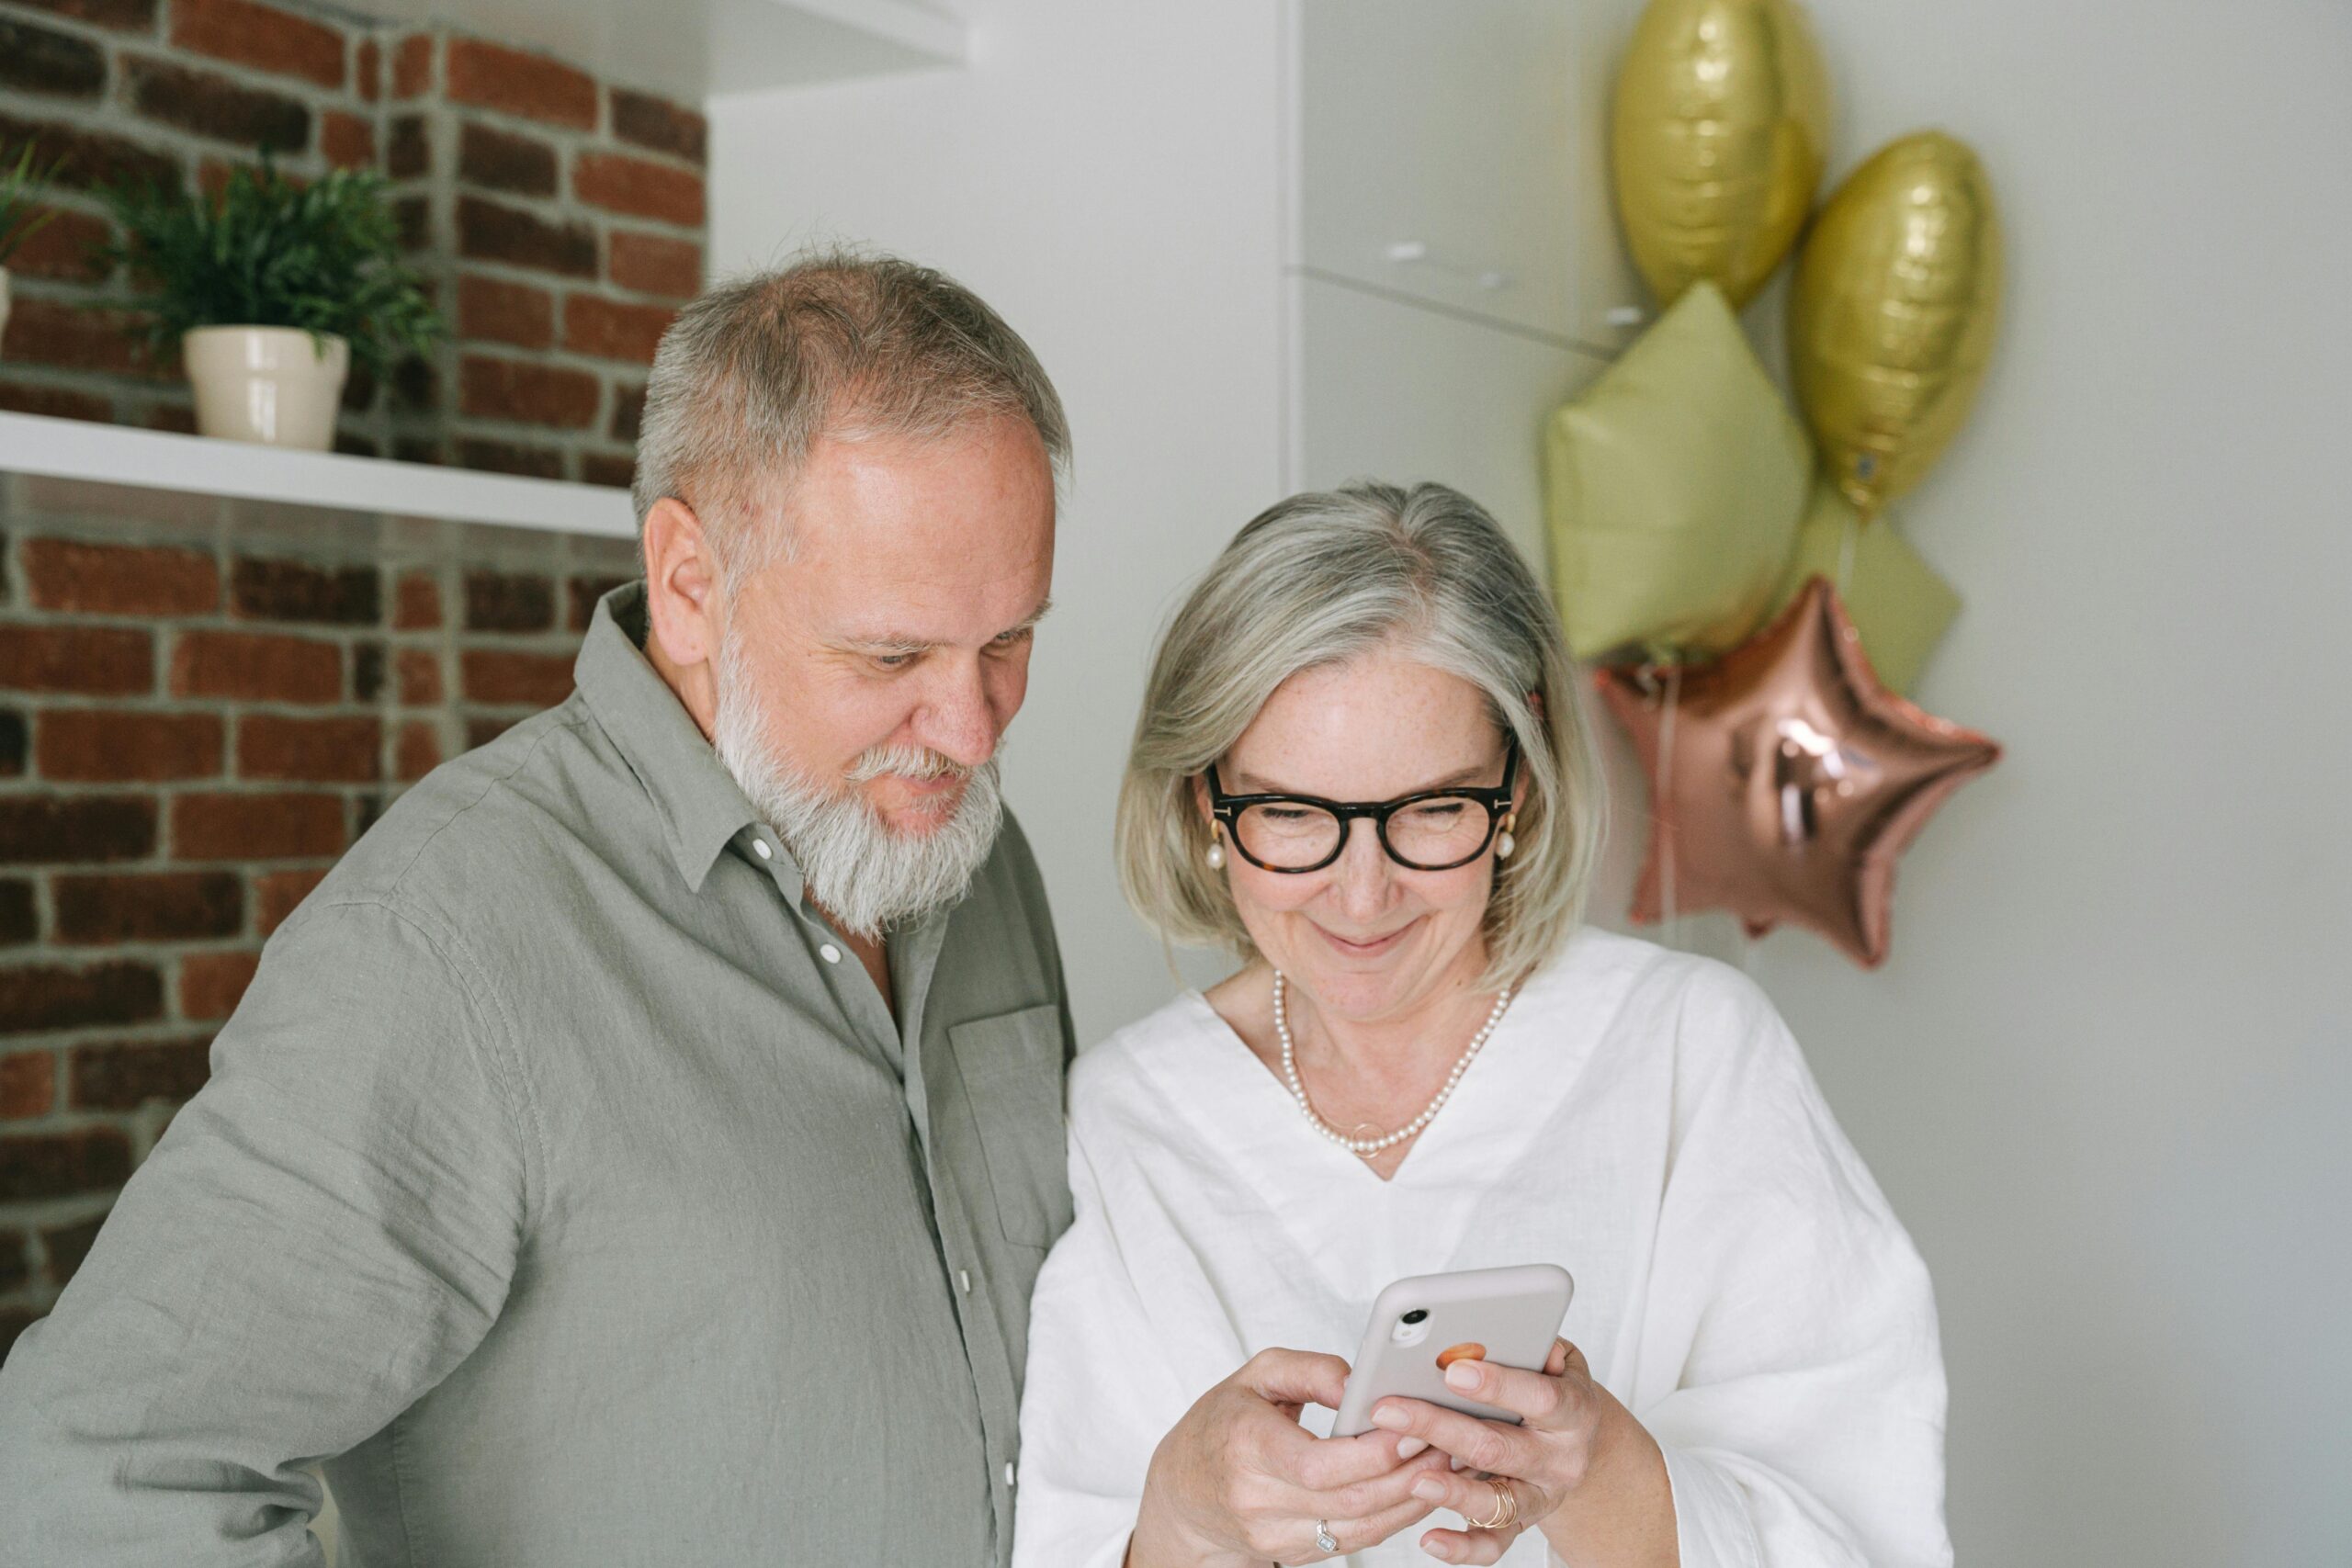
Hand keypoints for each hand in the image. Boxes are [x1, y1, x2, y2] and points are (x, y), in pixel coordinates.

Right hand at [1127, 1347, 1455, 1566]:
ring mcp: (1274, 1535)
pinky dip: (1394, 1517)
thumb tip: (1363, 1383)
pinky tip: (1418, 1489)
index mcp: (1246, 1447)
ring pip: (1361, 1528)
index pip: (1320, 1464)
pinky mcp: (1293, 1554)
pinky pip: (1355, 1540)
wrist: (1182, 1493)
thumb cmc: (1223, 1423)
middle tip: (1449, 1443)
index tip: (1414, 1426)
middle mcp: (1257, 1500)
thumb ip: (1313, 1369)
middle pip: (1351, 1500)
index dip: (1374, 1452)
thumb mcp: (1256, 1375)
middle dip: (1409, 1474)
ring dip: (1412, 1499)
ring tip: (1446, 1465)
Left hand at [1368, 1338, 1646, 1565]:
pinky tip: (1429, 1539)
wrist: (1579, 1439)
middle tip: (1391, 1410)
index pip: (1540, 1397)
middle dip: (1440, 1427)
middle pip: (1499, 1446)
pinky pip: (1493, 1545)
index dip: (1498, 1385)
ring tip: (1413, 1479)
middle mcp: (1560, 1458)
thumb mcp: (1552, 1355)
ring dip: (1452, 1491)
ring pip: (1497, 1502)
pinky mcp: (1522, 1524)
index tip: (1454, 1370)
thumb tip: (1491, 1330)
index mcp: (1573, 1410)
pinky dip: (1461, 1548)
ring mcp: (1541, 1496)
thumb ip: (1527, 1343)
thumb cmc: (1551, 1383)